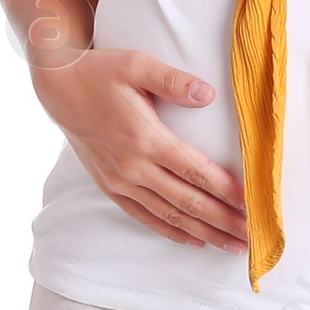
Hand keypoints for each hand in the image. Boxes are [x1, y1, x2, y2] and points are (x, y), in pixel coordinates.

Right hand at [30, 44, 249, 254]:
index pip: (194, 170)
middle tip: (252, 236)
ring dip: (203, 233)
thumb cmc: (101, 71)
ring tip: (231, 245)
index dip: (224, 189)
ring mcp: (119, 180)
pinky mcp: (109, 186)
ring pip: (168, 216)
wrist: (58, 86)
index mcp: (144, 137)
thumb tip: (208, 94)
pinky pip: (144, 216)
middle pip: (186, 201)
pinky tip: (193, 240)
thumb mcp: (137, 64)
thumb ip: (174, 80)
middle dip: (222, 221)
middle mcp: (133, 166)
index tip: (251, 203)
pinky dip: (170, 231)